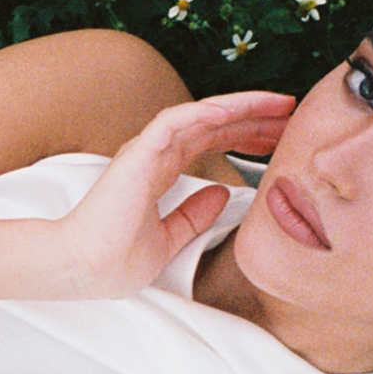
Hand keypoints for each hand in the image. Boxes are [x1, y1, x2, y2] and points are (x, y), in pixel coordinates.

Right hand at [48, 91, 295, 298]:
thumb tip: (222, 195)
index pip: (209, 144)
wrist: (82, 269)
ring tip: (278, 104)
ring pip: (202, 115)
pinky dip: (207, 112)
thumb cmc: (112, 260)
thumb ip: (193, 215)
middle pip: (213, 124)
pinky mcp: (138, 153)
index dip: (245, 137)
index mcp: (159, 173)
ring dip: (241, 106)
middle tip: (290, 113)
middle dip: (253, 117)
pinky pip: (177, 121)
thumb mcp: (168, 240)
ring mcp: (146, 151)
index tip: (278, 139)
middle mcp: (154, 156)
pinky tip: (236, 109)